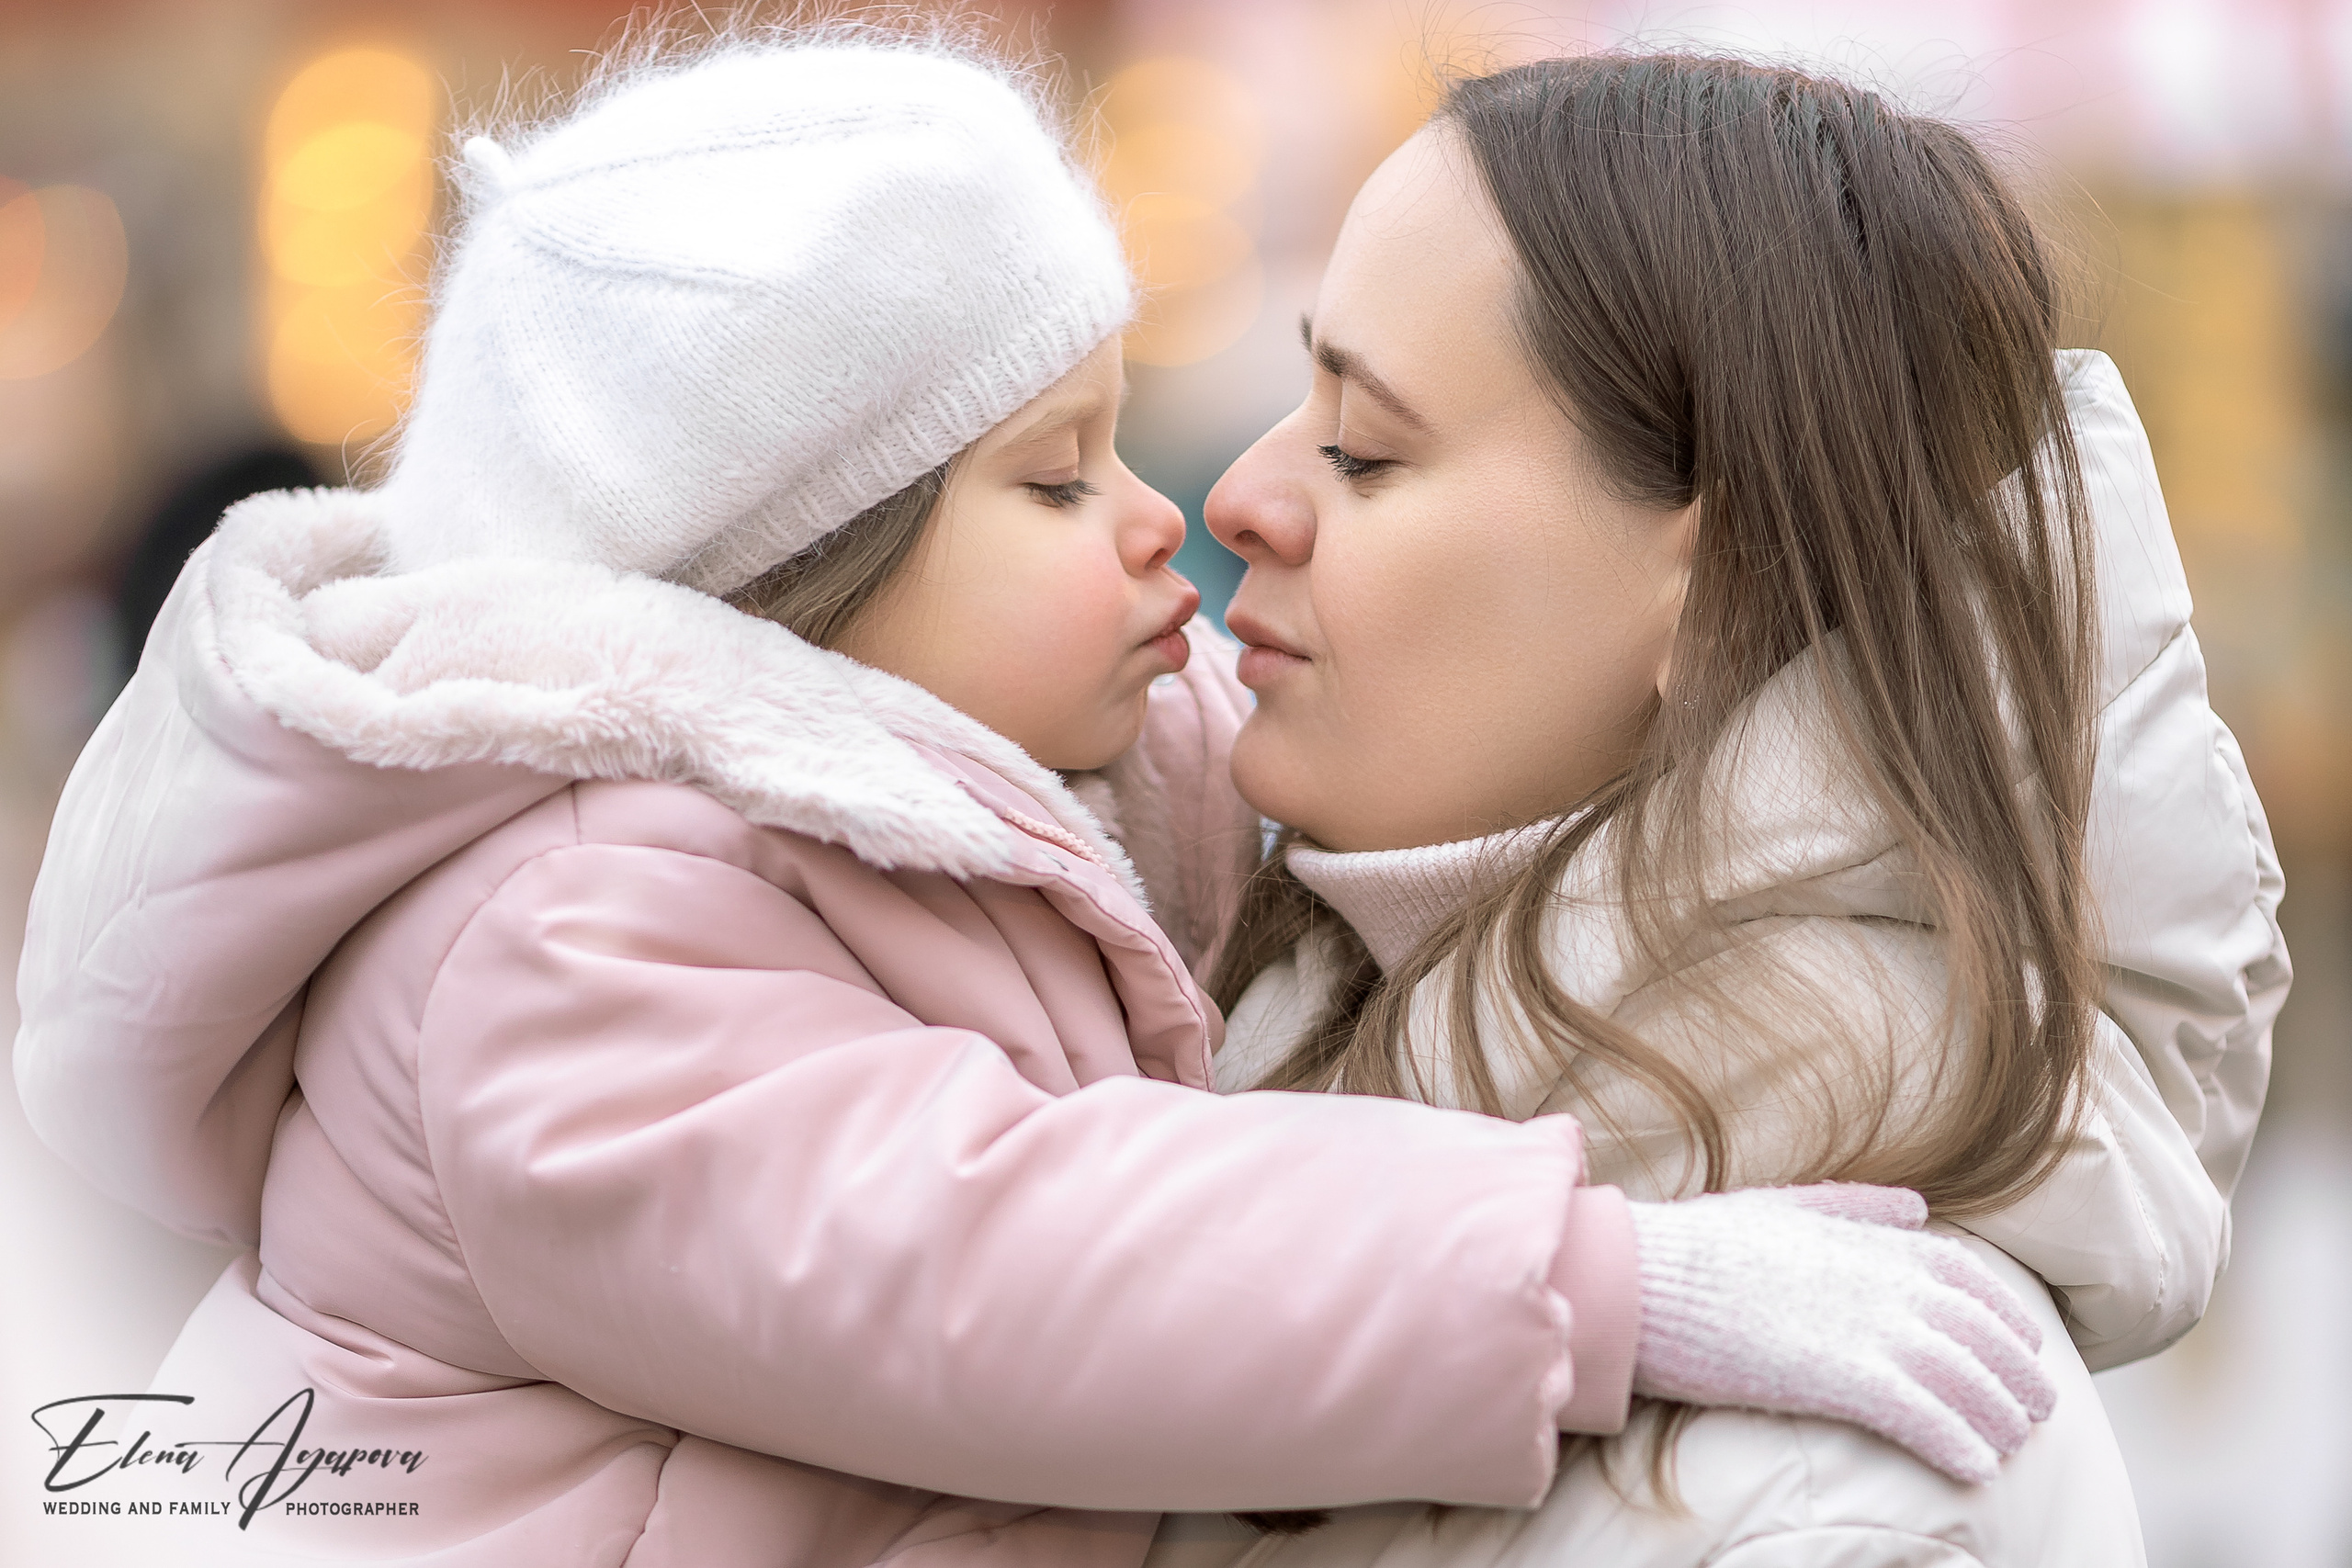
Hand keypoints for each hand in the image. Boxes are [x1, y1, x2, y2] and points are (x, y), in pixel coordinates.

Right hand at [1626, 1184, 2055, 1483]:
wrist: (1643, 1277)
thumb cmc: (1699, 1247)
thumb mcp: (1784, 1206)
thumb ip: (1854, 1206)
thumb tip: (1915, 1205)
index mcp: (1869, 1240)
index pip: (1969, 1279)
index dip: (2005, 1317)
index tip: (2024, 1347)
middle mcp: (1883, 1282)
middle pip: (1980, 1335)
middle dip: (2017, 1375)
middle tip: (2037, 1411)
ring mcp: (1866, 1328)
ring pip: (1963, 1380)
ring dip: (1997, 1417)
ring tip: (2011, 1446)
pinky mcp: (1841, 1376)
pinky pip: (1923, 1417)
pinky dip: (1957, 1442)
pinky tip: (1976, 1469)